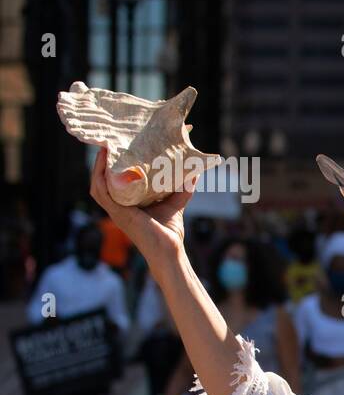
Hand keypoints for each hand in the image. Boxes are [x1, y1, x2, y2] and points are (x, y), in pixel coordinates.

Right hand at [89, 147, 196, 261]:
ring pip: (98, 184)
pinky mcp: (118, 214)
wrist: (170, 252)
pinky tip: (103, 163)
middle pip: (103, 180)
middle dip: (102, 162)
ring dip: (98, 166)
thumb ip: (182, 188)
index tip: (119, 146)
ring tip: (104, 148)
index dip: (113, 165)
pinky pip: (103, 192)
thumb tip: (195, 170)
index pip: (115, 181)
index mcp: (127, 204)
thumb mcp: (175, 203)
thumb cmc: (170, 233)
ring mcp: (115, 211)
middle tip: (109, 142)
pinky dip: (101, 177)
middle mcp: (118, 206)